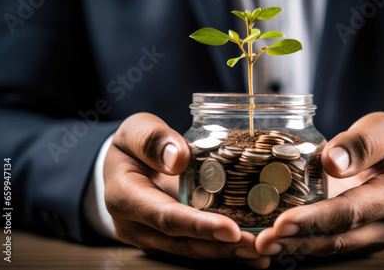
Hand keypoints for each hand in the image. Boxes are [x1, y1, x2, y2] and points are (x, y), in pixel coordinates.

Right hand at [104, 113, 267, 267]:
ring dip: (226, 253)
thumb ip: (153, 140)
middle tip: (256, 245)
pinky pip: (195, 247)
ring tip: (259, 253)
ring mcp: (150, 236)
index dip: (198, 225)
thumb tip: (178, 159)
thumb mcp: (137, 129)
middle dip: (220, 246)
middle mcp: (135, 225)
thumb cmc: (132, 144)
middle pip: (181, 242)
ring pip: (191, 251)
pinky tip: (249, 252)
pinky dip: (223, 250)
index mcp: (124, 196)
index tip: (231, 229)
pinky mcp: (166, 240)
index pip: (164, 216)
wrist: (124, 163)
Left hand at [256, 112, 383, 261]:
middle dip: (299, 240)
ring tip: (264, 245)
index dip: (317, 218)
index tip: (284, 221)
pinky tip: (277, 242)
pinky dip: (303, 244)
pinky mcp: (361, 240)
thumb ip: (362, 142)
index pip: (353, 211)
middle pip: (339, 237)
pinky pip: (331, 244)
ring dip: (296, 247)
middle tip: (264, 241)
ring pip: (333, 246)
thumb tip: (332, 161)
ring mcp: (375, 236)